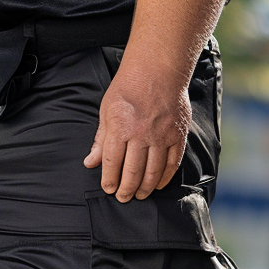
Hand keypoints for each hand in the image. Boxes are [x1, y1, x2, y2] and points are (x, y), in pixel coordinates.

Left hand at [84, 55, 190, 201]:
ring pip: (154, 172)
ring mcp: (162, 136)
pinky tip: (158, 185)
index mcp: (120, 127)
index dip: (109, 180)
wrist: (157, 70)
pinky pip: (172, 164)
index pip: (112, 163)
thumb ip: (100, 140)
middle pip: (133, 172)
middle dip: (126, 189)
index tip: (108, 189)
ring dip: (145, 188)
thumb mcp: (106, 111)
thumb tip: (90, 163)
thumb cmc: (127, 89)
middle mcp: (141, 134)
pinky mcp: (178, 135)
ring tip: (139, 195)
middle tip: (123, 198)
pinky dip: (165, 178)